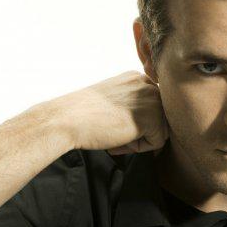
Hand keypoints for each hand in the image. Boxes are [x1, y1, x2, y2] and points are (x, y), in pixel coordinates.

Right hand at [52, 70, 168, 154]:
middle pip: (159, 119)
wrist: (65, 120)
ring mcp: (152, 98)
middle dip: (141, 132)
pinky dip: (139, 148)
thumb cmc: (83, 115)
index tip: (113, 124)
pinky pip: (157, 143)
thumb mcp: (114, 101)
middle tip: (114, 134)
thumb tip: (154, 124)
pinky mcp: (152, 116)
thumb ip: (133, 105)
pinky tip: (119, 141)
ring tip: (116, 137)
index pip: (152, 108)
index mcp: (137, 78)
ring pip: (160, 131)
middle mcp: (147, 84)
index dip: (135, 123)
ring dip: (140, 140)